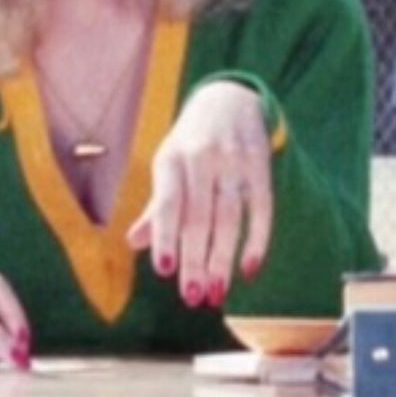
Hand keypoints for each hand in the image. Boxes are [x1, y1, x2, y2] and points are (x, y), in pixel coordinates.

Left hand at [126, 81, 271, 308]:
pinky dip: (257, 240)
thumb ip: (157, 208)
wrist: (229, 99)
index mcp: (171, 159)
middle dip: (196, 260)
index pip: (168, 203)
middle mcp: (202, 157)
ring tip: (216, 292)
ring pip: (229, 217)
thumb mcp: (167, 166)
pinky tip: (249, 269)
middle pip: (200, 217)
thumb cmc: (190, 144)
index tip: (165, 271)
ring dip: (223, 258)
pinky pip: (261, 207)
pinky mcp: (260, 164)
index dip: (166, 236)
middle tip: (193, 297)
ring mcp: (233, 160)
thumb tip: (134, 243)